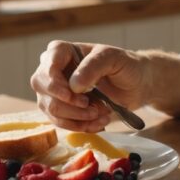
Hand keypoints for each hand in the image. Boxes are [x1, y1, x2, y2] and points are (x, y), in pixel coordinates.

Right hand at [30, 41, 148, 131]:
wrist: (135, 85)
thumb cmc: (124, 65)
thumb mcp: (113, 58)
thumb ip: (94, 66)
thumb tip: (74, 85)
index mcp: (61, 52)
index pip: (47, 66)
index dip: (55, 84)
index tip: (71, 95)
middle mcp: (52, 71)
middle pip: (44, 90)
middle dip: (68, 104)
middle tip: (91, 107)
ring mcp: (54, 92)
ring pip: (52, 110)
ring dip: (77, 118)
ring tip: (100, 114)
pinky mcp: (62, 110)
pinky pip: (62, 123)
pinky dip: (81, 126)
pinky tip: (99, 122)